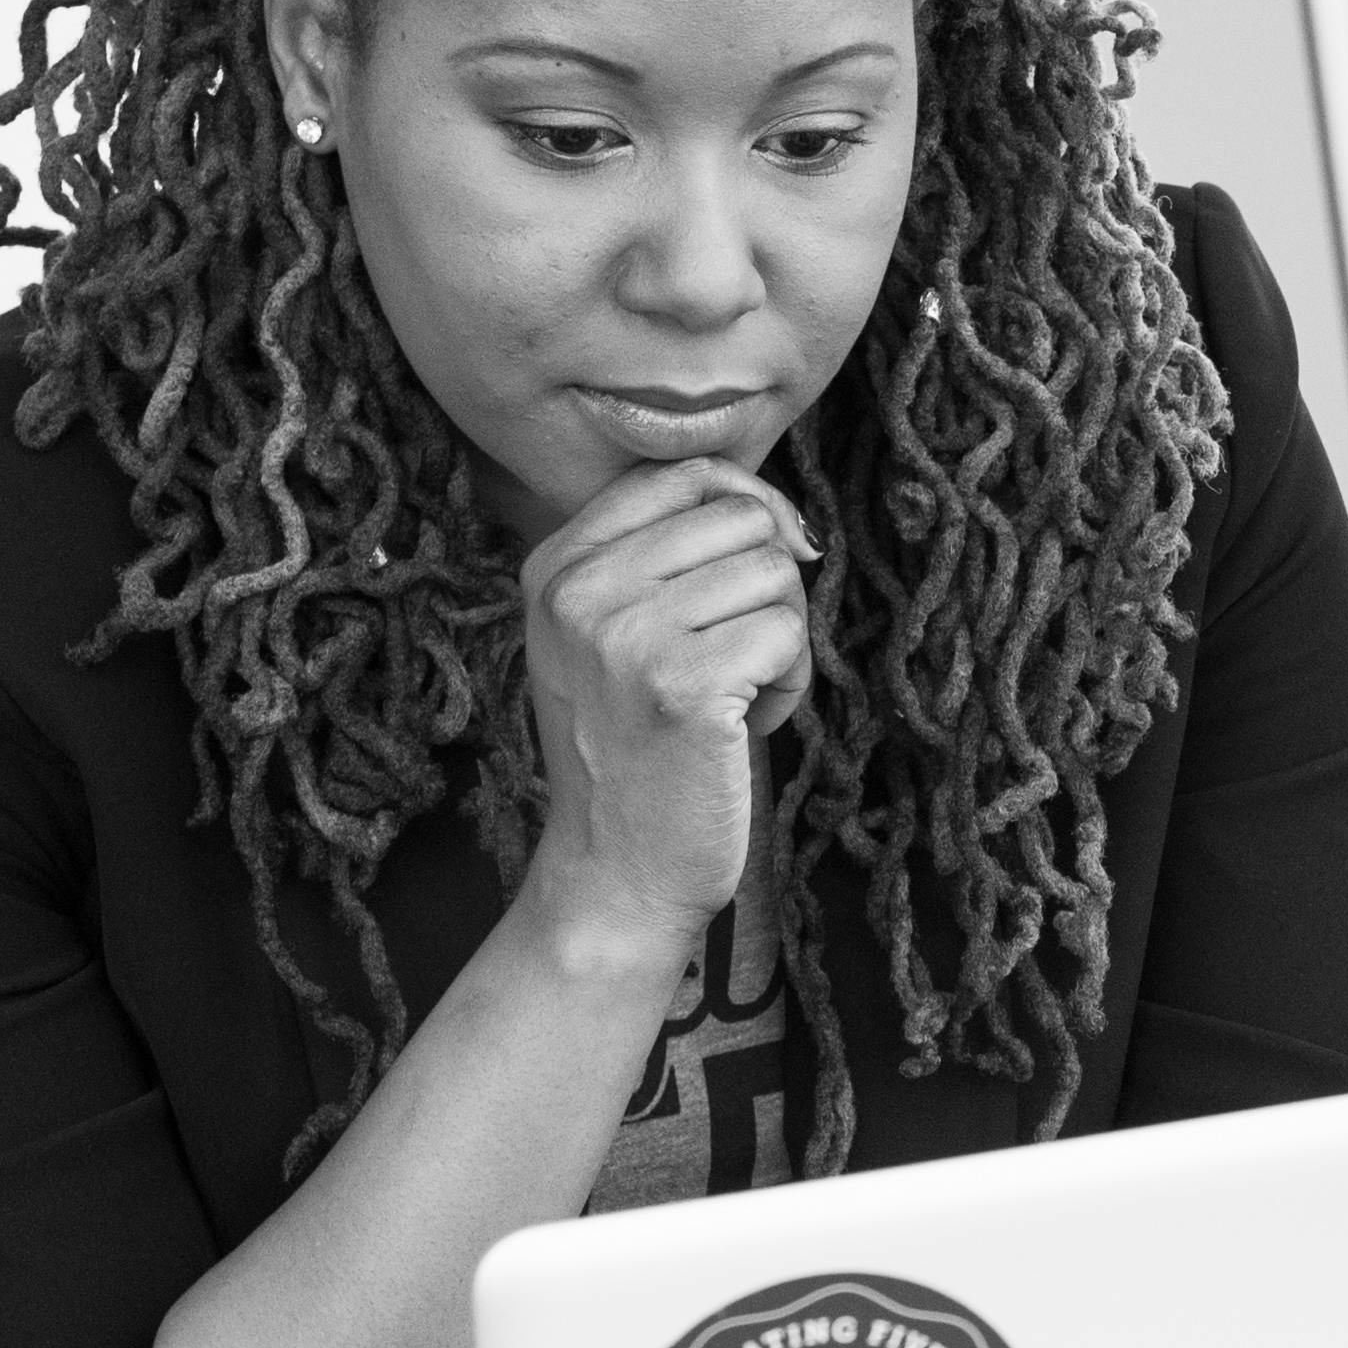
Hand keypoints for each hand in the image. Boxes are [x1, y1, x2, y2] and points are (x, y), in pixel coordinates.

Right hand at [512, 458, 818, 966]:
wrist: (614, 873)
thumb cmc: (635, 753)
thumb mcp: (610, 637)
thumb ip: (661, 560)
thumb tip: (775, 510)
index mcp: (555, 566)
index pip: (681, 474)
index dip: (750, 504)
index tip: (772, 560)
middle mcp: (578, 590)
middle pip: (741, 518)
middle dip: (771, 586)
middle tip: (743, 659)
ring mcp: (625, 635)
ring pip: (774, 573)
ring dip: (785, 641)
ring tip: (741, 697)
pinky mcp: (681, 686)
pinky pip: (787, 632)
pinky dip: (792, 683)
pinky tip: (752, 726)